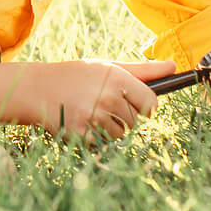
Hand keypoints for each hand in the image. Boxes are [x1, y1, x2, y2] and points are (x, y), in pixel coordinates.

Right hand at [29, 59, 173, 141]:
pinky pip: (102, 144)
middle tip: (105, 104)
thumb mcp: (108, 66)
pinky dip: (96, 137)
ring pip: (120, 135)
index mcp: (118, 79)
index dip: (147, 107)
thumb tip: (173, 66)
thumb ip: (143, 70)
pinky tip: (83, 122)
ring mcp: (93, 118)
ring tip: (92, 113)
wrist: (37, 88)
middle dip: (125, 117)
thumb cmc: (78, 75)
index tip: (139, 105)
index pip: (151, 104)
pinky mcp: (81, 135)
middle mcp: (108, 99)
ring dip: (111, 129)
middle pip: (136, 122)